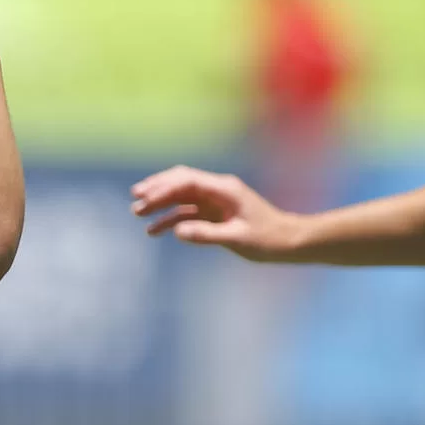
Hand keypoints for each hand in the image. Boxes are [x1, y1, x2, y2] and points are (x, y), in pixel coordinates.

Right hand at [130, 166, 303, 259]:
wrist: (289, 242)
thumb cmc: (268, 239)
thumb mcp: (237, 238)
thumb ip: (206, 234)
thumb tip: (177, 231)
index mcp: (224, 189)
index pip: (187, 182)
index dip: (164, 189)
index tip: (145, 200)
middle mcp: (217, 190)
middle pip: (180, 182)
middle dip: (157, 188)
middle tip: (136, 199)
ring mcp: (215, 201)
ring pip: (181, 196)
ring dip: (160, 203)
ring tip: (138, 213)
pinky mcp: (214, 213)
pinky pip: (187, 211)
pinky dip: (170, 218)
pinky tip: (155, 230)